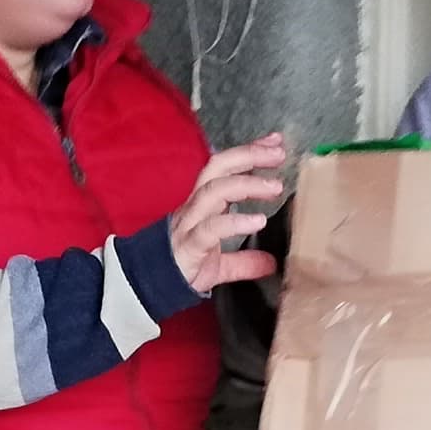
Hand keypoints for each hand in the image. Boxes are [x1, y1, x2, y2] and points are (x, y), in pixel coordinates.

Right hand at [171, 134, 286, 291]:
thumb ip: (245, 260)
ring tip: (275, 186)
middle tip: (278, 153)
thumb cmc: (183, 268)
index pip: (225, 168)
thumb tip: (270, 263)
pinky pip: (211, 228)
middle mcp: (196, 207)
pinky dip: (236, 221)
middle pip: (218, 168)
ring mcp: (191, 223)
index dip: (249, 152)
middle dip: (248, 155)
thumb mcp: (220, 264)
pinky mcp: (189, 244)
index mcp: (204, 205)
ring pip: (214, 190)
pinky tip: (257, 220)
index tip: (275, 142)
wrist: (152, 288)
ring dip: (247, 184)